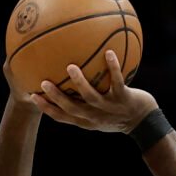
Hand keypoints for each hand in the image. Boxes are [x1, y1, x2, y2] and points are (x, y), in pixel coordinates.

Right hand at [27, 48, 155, 132]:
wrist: (143, 122)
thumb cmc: (117, 114)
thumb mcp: (99, 113)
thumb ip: (83, 101)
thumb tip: (68, 77)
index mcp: (86, 120)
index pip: (62, 117)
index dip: (47, 108)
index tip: (32, 95)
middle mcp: (95, 116)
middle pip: (72, 108)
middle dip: (57, 97)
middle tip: (44, 82)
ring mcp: (109, 108)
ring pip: (91, 97)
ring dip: (81, 83)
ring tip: (71, 68)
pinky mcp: (124, 99)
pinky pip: (117, 81)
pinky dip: (113, 68)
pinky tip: (109, 52)